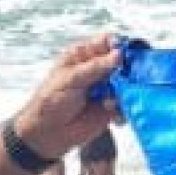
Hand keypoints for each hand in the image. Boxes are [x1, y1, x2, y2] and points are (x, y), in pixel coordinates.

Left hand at [11, 37, 122, 162]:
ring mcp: (106, 89)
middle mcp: (98, 70)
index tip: (125, 54)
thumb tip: (118, 55)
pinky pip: (126, 104)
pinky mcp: (111, 108)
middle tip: (127, 78)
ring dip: (127, 90)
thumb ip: (95, 67)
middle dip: (129, 69)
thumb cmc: (50, 100)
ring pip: (128, 83)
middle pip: (123, 62)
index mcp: (84, 56)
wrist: (46, 132)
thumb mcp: (70, 79)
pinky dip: (125, 108)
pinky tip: (114, 113)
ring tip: (115, 99)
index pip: (107, 42)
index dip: (119, 45)